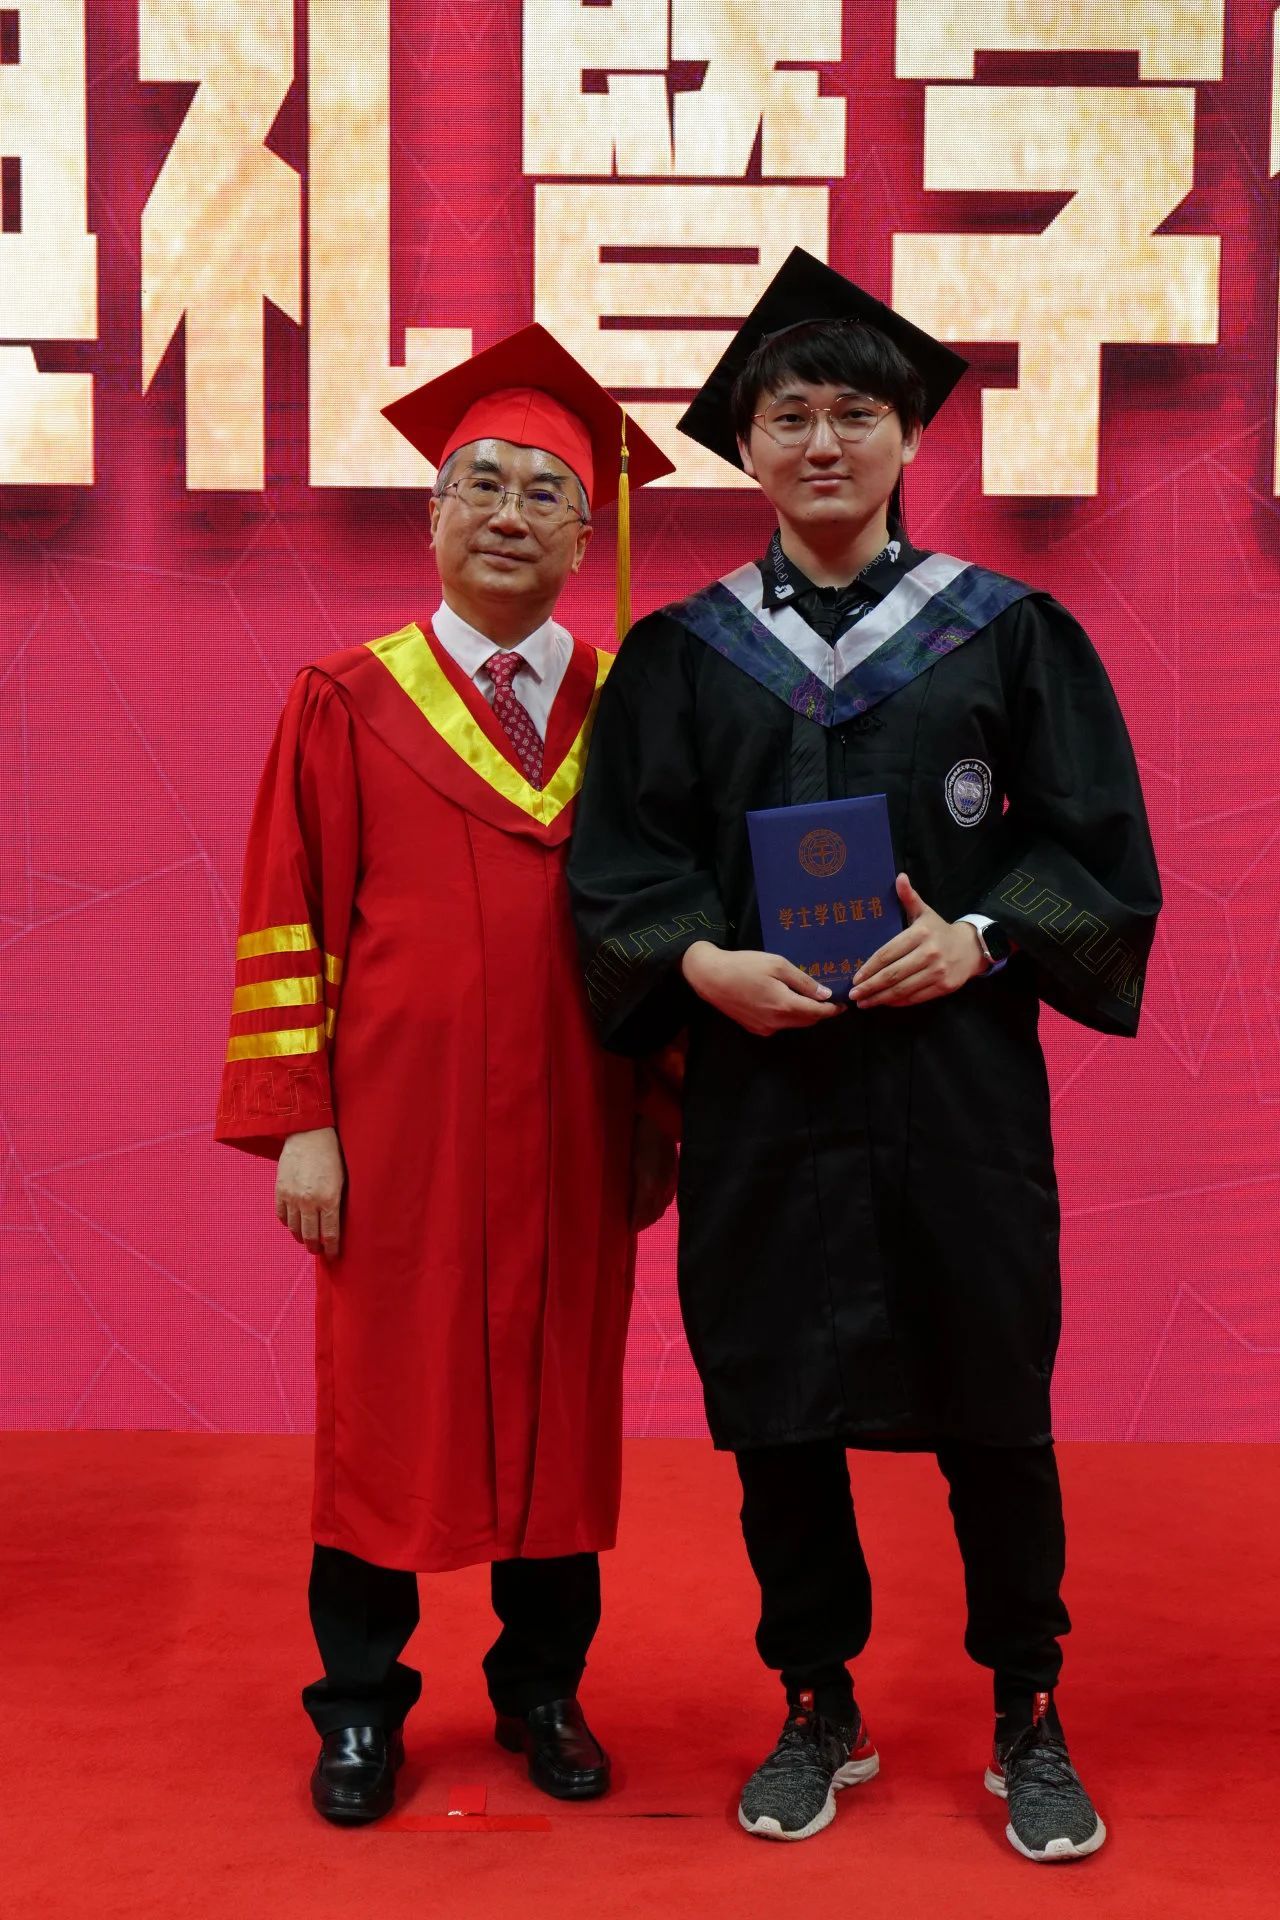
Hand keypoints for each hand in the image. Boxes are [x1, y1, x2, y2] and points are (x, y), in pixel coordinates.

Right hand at [275, 1126, 344, 1257]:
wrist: (309, 1133)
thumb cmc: (332, 1154)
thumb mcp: (343, 1179)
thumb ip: (338, 1202)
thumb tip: (336, 1223)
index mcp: (329, 1199)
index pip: (330, 1234)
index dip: (331, 1248)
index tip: (333, 1255)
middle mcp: (309, 1202)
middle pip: (310, 1236)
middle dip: (315, 1247)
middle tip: (318, 1250)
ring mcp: (292, 1197)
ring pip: (294, 1228)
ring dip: (300, 1237)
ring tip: (306, 1239)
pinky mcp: (280, 1190)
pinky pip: (282, 1215)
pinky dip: (287, 1223)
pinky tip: (293, 1224)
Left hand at [631, 1112, 677, 1229]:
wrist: (658, 1119)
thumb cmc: (639, 1137)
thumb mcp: (630, 1161)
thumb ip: (630, 1184)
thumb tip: (625, 1202)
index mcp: (648, 1184)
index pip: (643, 1213)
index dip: (635, 1224)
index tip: (627, 1230)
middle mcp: (661, 1186)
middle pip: (654, 1213)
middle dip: (643, 1222)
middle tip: (632, 1226)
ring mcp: (669, 1180)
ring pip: (661, 1206)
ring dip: (651, 1215)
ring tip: (641, 1219)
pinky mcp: (673, 1174)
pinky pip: (667, 1197)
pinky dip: (660, 1205)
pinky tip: (654, 1203)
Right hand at [681, 941, 844, 1037]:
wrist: (710, 977)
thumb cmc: (745, 965)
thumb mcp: (778, 965)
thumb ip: (803, 982)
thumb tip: (825, 995)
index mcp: (785, 1005)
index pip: (818, 1013)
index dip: (833, 1009)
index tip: (842, 1004)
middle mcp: (777, 1022)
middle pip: (807, 1021)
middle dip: (820, 1012)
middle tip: (828, 1000)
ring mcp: (765, 1028)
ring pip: (793, 1024)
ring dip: (804, 1015)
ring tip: (808, 999)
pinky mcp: (754, 1028)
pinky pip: (779, 1025)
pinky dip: (788, 1017)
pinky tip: (785, 1002)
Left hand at [850, 874, 985, 1009]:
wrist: (972, 948)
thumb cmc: (939, 930)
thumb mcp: (924, 912)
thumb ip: (909, 897)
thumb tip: (899, 877)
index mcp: (920, 934)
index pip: (887, 953)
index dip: (869, 967)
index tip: (855, 977)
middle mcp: (929, 953)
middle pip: (893, 974)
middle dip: (870, 986)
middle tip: (854, 995)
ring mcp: (938, 972)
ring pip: (903, 989)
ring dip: (881, 998)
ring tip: (865, 1002)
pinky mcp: (944, 987)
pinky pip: (916, 997)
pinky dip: (898, 1002)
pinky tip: (885, 1002)